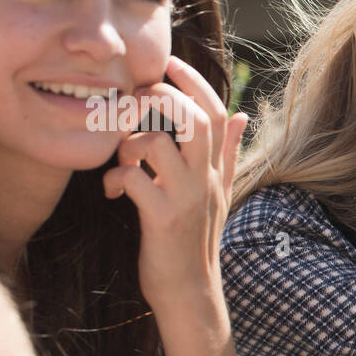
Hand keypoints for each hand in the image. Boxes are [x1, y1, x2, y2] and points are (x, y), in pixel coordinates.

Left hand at [102, 55, 246, 311]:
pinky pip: (134, 180)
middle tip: (136, 102)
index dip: (194, 82)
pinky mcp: (163, 218)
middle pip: (192, 118)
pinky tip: (111, 190)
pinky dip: (115, 178)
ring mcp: (186, 198)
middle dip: (160, 98)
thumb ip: (229, 153)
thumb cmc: (196, 239)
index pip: (216, 113)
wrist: (190, 291)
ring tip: (121, 158)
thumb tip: (243, 115)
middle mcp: (205, 179)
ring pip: (157, 143)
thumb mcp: (220, 193)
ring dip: (128, 142)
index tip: (169, 64)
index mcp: (216, 170)